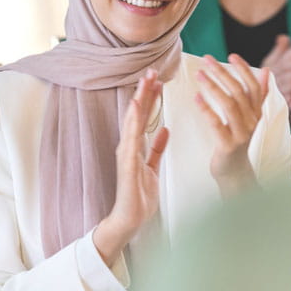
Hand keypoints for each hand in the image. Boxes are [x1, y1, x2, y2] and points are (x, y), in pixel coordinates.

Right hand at [92, 70, 168, 265]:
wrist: (129, 220)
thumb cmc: (139, 197)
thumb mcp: (152, 168)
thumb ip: (156, 149)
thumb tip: (163, 129)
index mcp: (136, 147)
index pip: (143, 117)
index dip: (150, 98)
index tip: (157, 79)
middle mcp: (128, 146)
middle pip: (137, 114)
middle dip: (144, 92)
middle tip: (151, 70)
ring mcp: (126, 153)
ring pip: (133, 120)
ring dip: (139, 100)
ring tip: (145, 81)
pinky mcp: (127, 163)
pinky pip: (131, 138)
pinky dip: (133, 121)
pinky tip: (136, 105)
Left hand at [195, 54, 267, 196]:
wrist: (235, 173)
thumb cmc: (238, 141)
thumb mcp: (250, 118)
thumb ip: (258, 95)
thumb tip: (267, 71)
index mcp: (256, 113)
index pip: (254, 86)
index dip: (244, 69)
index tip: (231, 55)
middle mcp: (252, 121)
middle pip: (239, 92)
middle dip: (223, 73)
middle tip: (207, 59)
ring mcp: (241, 133)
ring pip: (229, 104)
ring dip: (213, 86)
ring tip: (199, 74)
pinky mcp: (228, 145)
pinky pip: (216, 123)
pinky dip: (206, 108)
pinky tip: (196, 97)